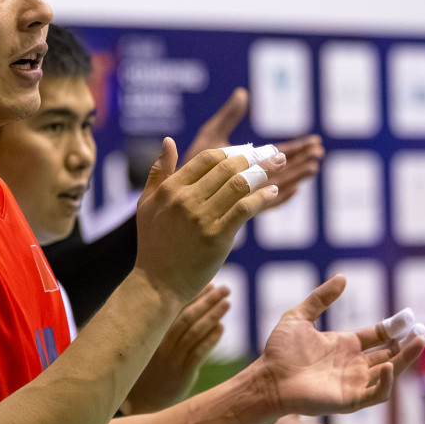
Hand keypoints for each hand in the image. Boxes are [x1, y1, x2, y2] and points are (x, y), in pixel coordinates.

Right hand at [124, 283, 229, 413]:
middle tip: (225, 288)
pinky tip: (222, 328)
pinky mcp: (182, 373)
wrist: (140, 402)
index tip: (209, 283)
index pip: (176, 308)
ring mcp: (172, 358)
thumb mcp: (151, 348)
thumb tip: (188, 311)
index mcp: (154, 334)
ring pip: (194, 331)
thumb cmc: (148, 372)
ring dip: (212, 315)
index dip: (193, 295)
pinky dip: (211, 338)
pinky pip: (198, 352)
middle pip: (187, 316)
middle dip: (207, 300)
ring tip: (227, 303)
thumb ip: (166, 331)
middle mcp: (162, 343)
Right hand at [132, 138, 283, 304]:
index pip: (206, 158)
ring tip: (277, 166)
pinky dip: (262, 198)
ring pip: (239, 185)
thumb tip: (168, 141)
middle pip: (227, 168)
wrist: (158, 282)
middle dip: (254, 157)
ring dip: (263, 172)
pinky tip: (272, 192)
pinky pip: (245, 209)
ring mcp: (202, 218)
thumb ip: (158, 172)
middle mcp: (186, 200)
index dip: (231, 151)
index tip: (247, 151)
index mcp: (170, 189)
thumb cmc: (153, 243)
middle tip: (272, 153)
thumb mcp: (147, 204)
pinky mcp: (218, 236)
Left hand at [183, 88, 323, 207]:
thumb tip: (242, 92)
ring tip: (313, 166)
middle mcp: (250, 180)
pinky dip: (279, 198)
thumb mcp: (210, 137)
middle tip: (318, 151)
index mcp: (246, 164)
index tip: (314, 140)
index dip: (296, 147)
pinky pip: (263, 205)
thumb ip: (227, 117)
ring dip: (296, 175)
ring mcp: (246, 196)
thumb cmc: (190, 167)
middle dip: (301, 159)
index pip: (276, 154)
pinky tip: (294, 190)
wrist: (173, 196)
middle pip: (283, 169)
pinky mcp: (238, 211)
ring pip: (277, 185)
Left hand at [254, 275, 424, 415]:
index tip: (409, 318)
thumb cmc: (279, 351)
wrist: (268, 378)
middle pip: (390, 355)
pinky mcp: (350, 400)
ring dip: (406, 360)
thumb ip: (320, 298)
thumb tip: (343, 277)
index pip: (378, 337)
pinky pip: (377, 394)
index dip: (394, 328)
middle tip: (422, 333)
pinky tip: (389, 367)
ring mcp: (354, 383)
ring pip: (390, 373)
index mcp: (345, 346)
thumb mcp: (299, 317)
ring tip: (418, 343)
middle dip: (408, 346)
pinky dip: (386, 382)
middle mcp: (353, 365)